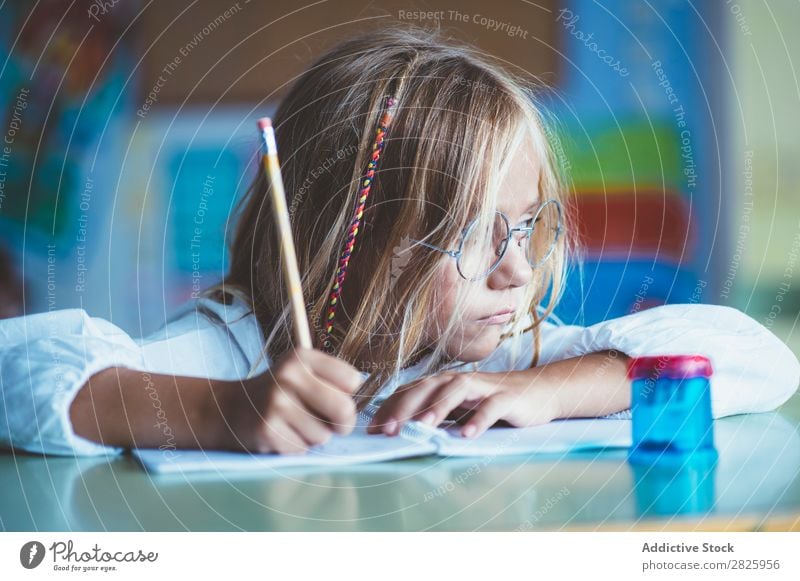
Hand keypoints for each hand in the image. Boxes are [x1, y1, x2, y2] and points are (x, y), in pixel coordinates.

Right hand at [218, 348, 362, 453]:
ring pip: (324, 435)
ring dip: (316, 436)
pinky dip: (298, 447)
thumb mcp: (301, 372)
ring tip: (297, 424)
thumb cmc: (280, 392)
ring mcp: (276, 403)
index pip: (353, 380)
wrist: (232, 408)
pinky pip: (303, 449)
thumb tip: (361, 406)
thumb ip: (332, 381)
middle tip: (333, 424)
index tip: (335, 396)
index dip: (348, 394)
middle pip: (344, 409)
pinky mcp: (268, 430)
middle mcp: (288, 376)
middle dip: (343, 423)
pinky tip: (283, 434)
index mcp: (302, 357)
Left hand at [366, 369, 559, 438]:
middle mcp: (459, 380)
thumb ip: (432, 416)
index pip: (410, 392)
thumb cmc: (490, 402)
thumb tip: (397, 431)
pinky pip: (491, 406)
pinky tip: (467, 435)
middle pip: (427, 388)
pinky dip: (479, 419)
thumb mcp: (458, 409)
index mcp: (443, 383)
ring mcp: (483, 386)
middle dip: (404, 408)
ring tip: (423, 427)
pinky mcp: (507, 397)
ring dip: (437, 408)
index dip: (389, 408)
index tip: (372, 430)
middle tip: (387, 430)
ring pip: (456, 391)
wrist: (538, 392)